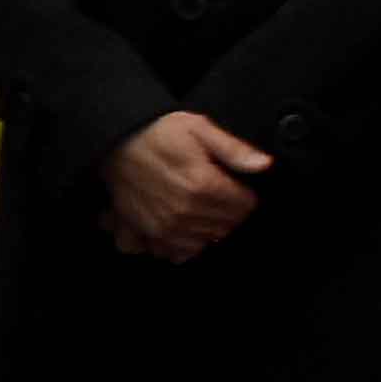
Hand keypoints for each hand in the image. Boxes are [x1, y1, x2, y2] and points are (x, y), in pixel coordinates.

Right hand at [102, 111, 273, 261]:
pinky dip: (182, 245)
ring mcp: (165, 226)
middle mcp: (186, 211)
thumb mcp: (200, 128)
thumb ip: (234, 149)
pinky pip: (175, 253)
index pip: (245, 207)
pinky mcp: (147, 234)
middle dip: (228, 213)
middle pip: (226, 226)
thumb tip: (264, 164)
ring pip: (205, 242)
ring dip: (207, 229)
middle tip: (217, 195)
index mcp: (203, 185)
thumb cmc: (158, 132)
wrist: (117, 141)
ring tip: (199, 209)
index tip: (236, 187)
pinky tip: (180, 228)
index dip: (244, 195)